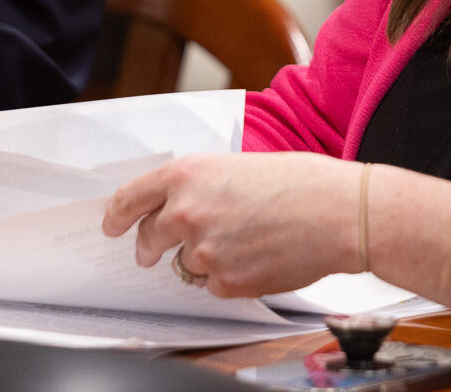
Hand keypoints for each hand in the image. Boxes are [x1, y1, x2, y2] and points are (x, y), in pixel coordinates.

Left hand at [102, 152, 362, 297]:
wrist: (340, 213)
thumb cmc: (302, 182)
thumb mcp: (240, 166)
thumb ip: (201, 187)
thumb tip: (180, 208)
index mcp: (187, 175)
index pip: (130, 198)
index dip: (116, 215)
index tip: (111, 225)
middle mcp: (185, 212)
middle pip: (148, 238)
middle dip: (151, 247)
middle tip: (157, 251)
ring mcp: (202, 251)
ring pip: (185, 265)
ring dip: (205, 259)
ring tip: (249, 241)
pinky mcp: (224, 282)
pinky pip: (214, 285)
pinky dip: (231, 276)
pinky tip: (261, 258)